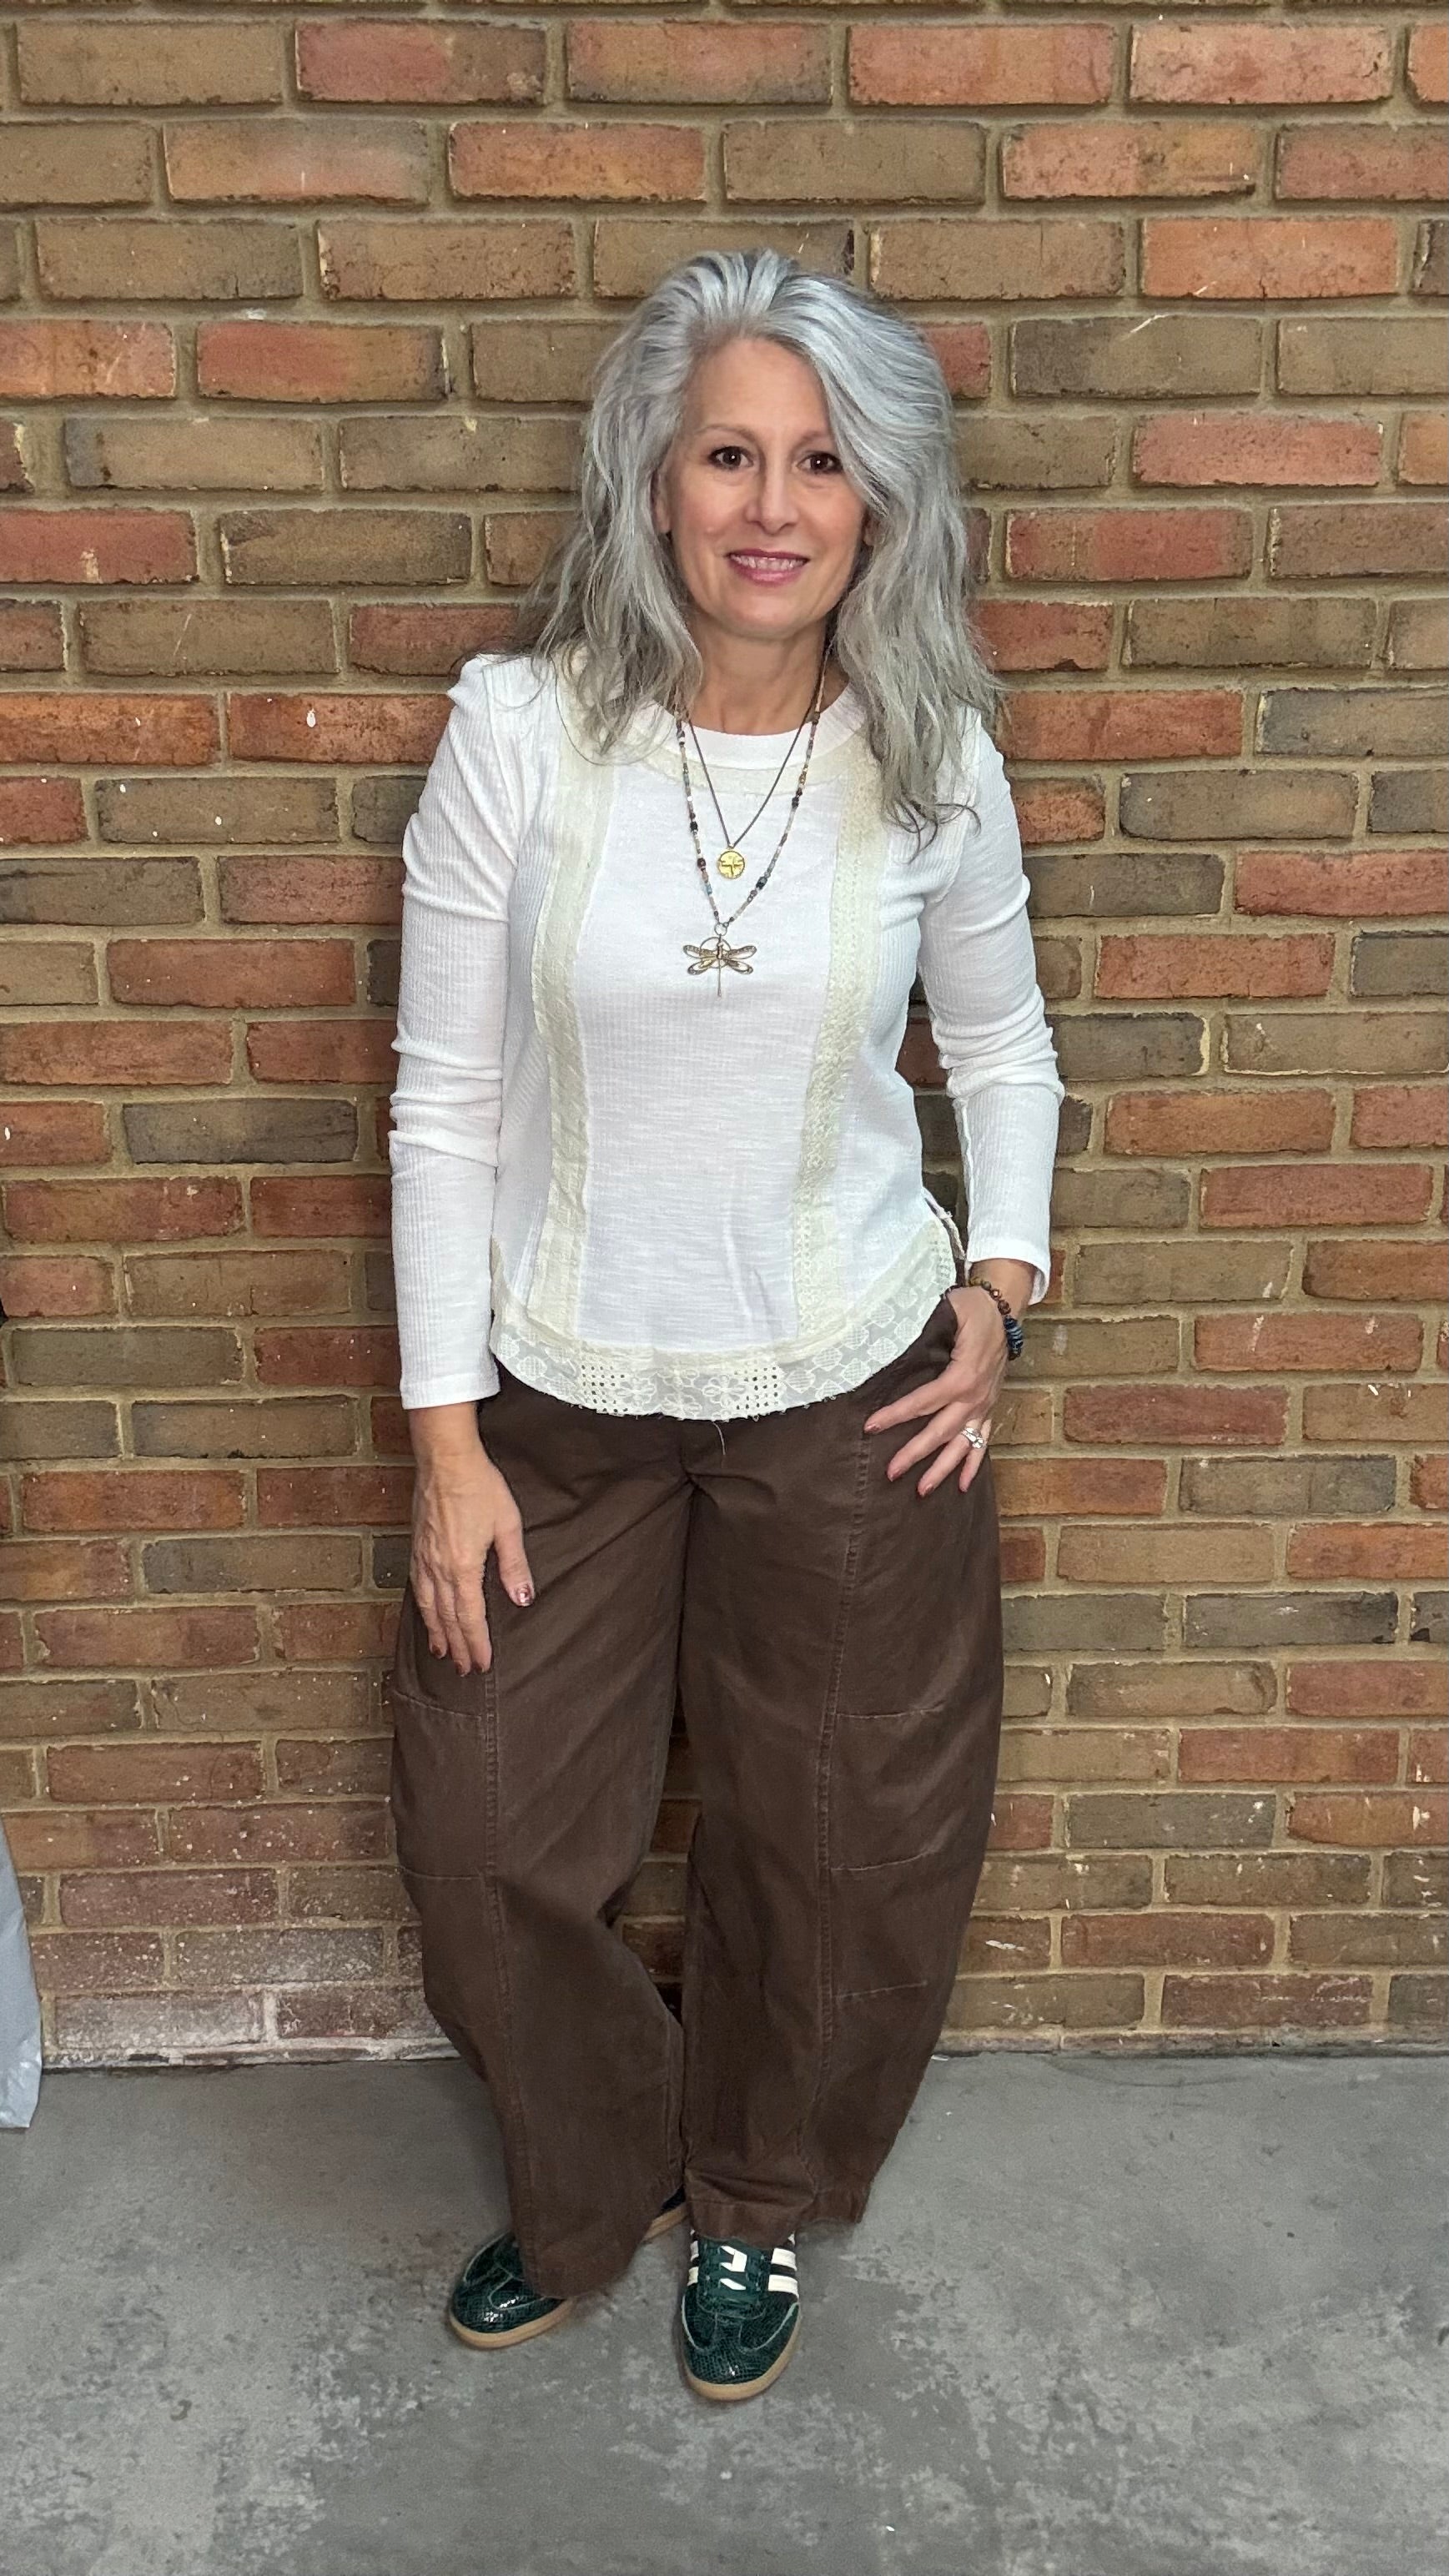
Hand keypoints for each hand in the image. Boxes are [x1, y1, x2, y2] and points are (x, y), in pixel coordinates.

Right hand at [406, 1403, 534, 1675]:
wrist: (444, 1459)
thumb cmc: (479, 1486)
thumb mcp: (507, 1525)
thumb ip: (515, 1565)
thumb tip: (522, 1599)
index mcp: (462, 1567)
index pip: (470, 1617)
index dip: (476, 1644)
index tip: (481, 1665)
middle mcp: (438, 1568)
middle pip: (447, 1618)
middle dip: (457, 1646)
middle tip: (463, 1670)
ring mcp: (423, 1558)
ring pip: (428, 1606)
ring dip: (437, 1632)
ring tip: (442, 1652)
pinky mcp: (416, 1546)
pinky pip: (416, 1588)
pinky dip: (422, 1609)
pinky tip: (425, 1613)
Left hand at [862, 1284, 1014, 1495]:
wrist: (1004, 1308)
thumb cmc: (972, 1308)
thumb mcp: (950, 1310)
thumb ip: (928, 1329)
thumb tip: (895, 1340)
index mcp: (962, 1376)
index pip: (923, 1401)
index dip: (896, 1415)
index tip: (871, 1426)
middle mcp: (974, 1397)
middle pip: (940, 1431)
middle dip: (915, 1453)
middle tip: (891, 1472)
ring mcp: (984, 1405)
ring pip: (963, 1444)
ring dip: (943, 1469)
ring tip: (922, 1490)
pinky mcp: (989, 1406)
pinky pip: (984, 1440)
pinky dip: (974, 1463)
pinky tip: (962, 1485)